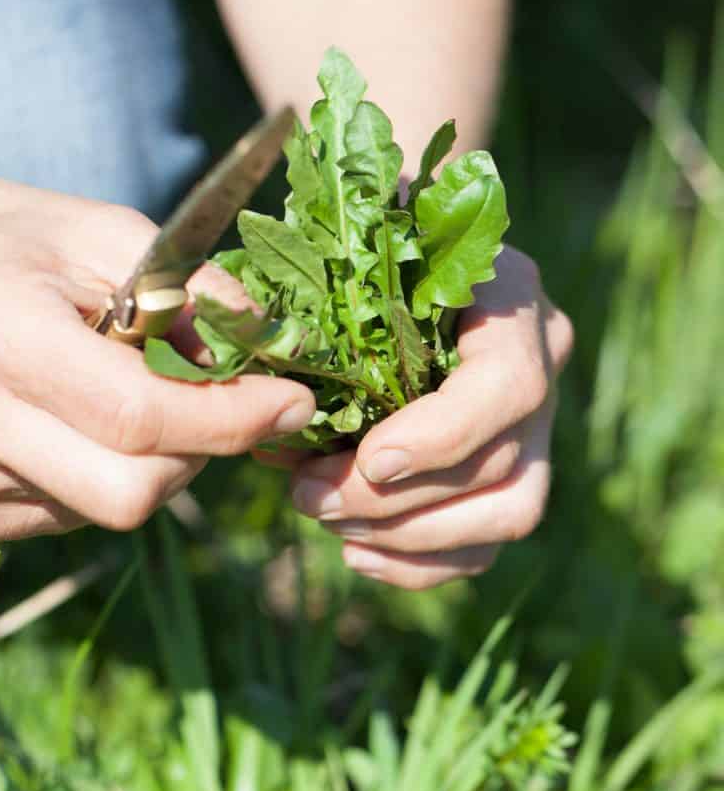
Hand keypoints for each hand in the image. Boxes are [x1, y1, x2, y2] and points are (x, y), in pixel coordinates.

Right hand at [0, 181, 315, 539]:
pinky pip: (85, 513)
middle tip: (219, 397)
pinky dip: (118, 470)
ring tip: (138, 389)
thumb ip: (187, 285)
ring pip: (115, 508)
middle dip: (203, 451)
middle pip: (130, 491)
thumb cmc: (5, 244)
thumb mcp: (98, 227)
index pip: (136, 416)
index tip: (293, 400)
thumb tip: (268, 346)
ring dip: (164, 460)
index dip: (231, 418)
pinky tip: (92, 418)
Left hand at [287, 246, 572, 588]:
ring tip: (325, 518)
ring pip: (507, 513)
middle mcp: (541, 357)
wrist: (399, 231)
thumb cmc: (361, 229)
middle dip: (396, 501)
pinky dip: (420, 561)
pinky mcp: (511, 464)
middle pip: (499, 465)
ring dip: (407, 537)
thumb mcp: (344, 236)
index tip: (369, 460)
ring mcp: (535, 417)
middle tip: (308, 496)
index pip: (508, 385)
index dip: (442, 435)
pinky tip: (356, 551)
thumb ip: (316, 289)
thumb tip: (249, 363)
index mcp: (511, 292)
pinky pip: (487, 540)